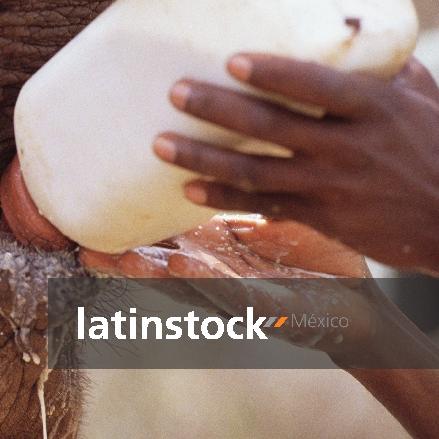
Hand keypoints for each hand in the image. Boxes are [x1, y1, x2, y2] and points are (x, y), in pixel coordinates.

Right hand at [80, 216, 379, 360]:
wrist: (359, 308)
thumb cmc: (317, 260)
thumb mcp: (278, 215)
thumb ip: (252, 186)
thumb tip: (243, 130)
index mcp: (215, 250)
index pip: (163, 237)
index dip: (127, 230)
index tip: (86, 215)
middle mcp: (216, 271)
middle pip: (157, 264)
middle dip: (119, 256)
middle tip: (79, 243)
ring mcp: (238, 291)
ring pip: (182, 282)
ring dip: (146, 272)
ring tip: (111, 258)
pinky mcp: (269, 306)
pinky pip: (230, 291)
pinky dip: (201, 278)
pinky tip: (177, 263)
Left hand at [153, 54, 438, 276]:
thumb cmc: (437, 149)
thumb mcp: (421, 101)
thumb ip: (382, 71)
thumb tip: (346, 36)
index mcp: (375, 110)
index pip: (319, 86)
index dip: (275, 74)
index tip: (232, 60)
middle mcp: (349, 148)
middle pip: (273, 126)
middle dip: (219, 110)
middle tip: (176, 92)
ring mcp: (331, 186)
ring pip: (256, 172)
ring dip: (203, 159)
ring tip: (160, 144)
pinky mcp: (321, 217)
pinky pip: (264, 206)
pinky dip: (224, 200)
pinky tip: (189, 191)